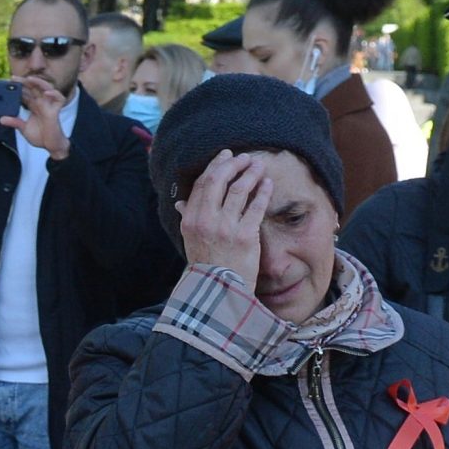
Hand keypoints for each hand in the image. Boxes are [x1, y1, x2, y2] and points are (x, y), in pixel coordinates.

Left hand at [9, 74, 69, 158]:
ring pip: (47, 88)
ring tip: (29, 79)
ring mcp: (49, 106)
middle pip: (34, 87)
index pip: (25, 92)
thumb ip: (14, 122)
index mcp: (33, 105)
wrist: (51, 146)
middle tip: (13, 78)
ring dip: (39, 82)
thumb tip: (1, 119)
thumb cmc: (40, 136)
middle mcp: (41, 103)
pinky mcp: (56, 111)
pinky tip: (46, 93)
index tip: (6, 83)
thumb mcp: (24, 129)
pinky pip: (59, 99)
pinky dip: (54, 94)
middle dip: (24, 82)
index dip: (17, 87)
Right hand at [176, 151, 272, 282]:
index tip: (226, 157)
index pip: (203, 184)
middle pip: (219, 181)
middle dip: (233, 165)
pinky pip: (256, 206)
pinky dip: (263, 191)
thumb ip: (188, 218)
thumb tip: (181, 202)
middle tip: (244, 158)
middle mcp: (206, 221)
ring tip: (258, 166)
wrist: (219, 291)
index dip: (215, 166)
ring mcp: (225, 228)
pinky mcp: (245, 236)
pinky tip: (267, 183)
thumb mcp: (190, 241)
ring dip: (250, 173)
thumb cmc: (207, 265)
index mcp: (191, 220)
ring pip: (239, 190)